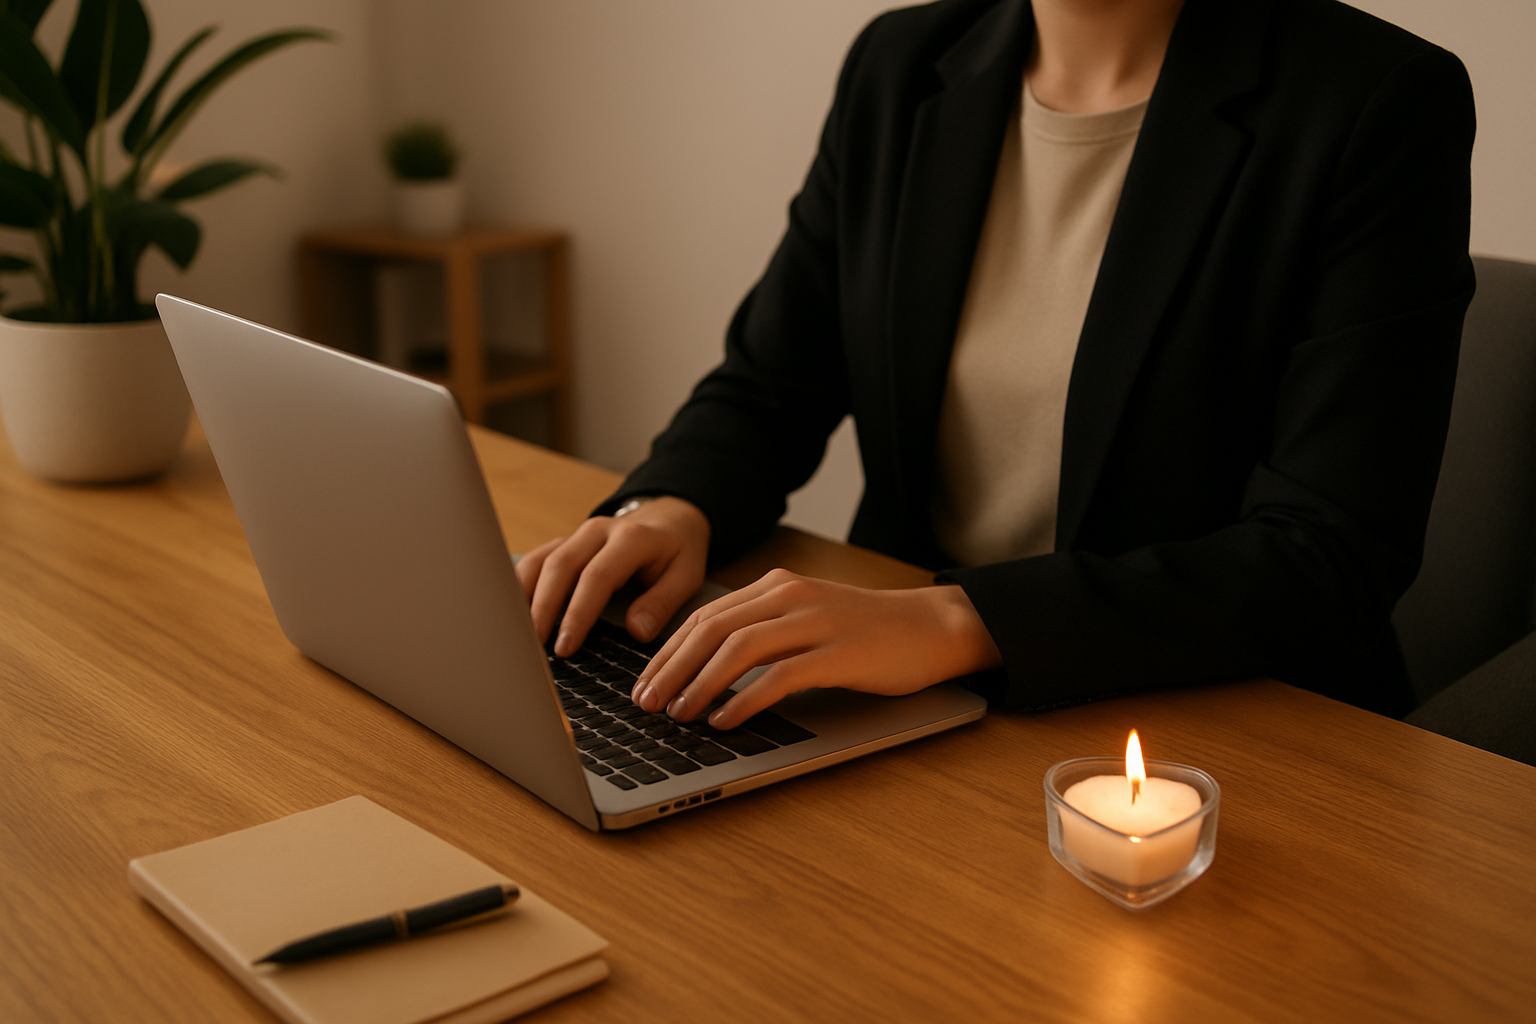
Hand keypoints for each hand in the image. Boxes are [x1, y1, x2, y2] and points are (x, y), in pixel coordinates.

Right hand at [515, 496, 709, 656]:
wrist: (668, 518)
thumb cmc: (676, 552)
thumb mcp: (686, 575)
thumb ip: (662, 602)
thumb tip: (637, 631)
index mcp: (631, 538)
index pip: (596, 577)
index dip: (577, 613)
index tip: (566, 647)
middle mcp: (598, 531)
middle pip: (559, 567)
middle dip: (543, 609)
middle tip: (533, 647)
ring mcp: (576, 535)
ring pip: (540, 561)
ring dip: (523, 598)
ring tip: (515, 635)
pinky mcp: (563, 543)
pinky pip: (534, 561)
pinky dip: (518, 586)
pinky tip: (510, 613)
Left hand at [630, 569, 1001, 727]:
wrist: (932, 626)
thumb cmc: (867, 631)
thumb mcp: (806, 617)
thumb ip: (763, 630)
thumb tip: (705, 669)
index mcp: (776, 586)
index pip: (704, 615)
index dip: (667, 651)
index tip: (644, 682)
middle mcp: (789, 596)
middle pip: (710, 629)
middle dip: (670, 669)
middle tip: (646, 703)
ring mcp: (815, 622)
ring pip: (738, 649)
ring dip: (699, 684)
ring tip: (677, 714)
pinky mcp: (838, 653)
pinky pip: (779, 676)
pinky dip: (745, 700)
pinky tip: (725, 720)